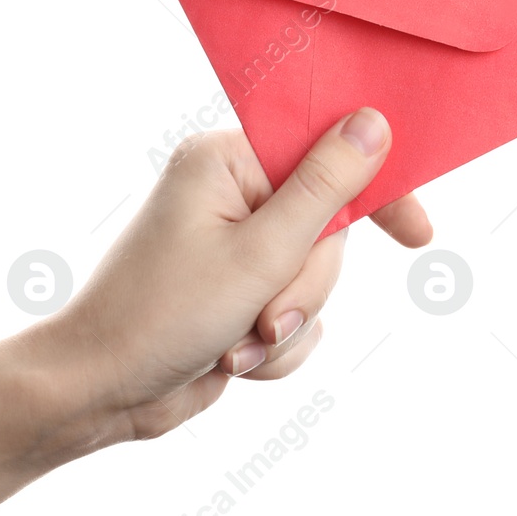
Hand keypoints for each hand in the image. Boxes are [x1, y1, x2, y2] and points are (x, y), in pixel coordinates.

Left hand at [29, 108, 431, 442]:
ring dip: (288, 324)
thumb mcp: (259, 254)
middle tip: (265, 316)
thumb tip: (374, 122)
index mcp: (226, 160)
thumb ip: (325, 189)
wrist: (99, 393)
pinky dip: (275, 348)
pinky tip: (232, 362)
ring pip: (316, 278)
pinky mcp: (237, 293)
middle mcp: (230, 193)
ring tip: (236, 345)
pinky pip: (295, 314)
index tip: (417, 234)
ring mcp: (234, 245)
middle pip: (328, 228)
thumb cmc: (161, 316)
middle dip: (305, 286)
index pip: (325, 151)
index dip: (375, 190)